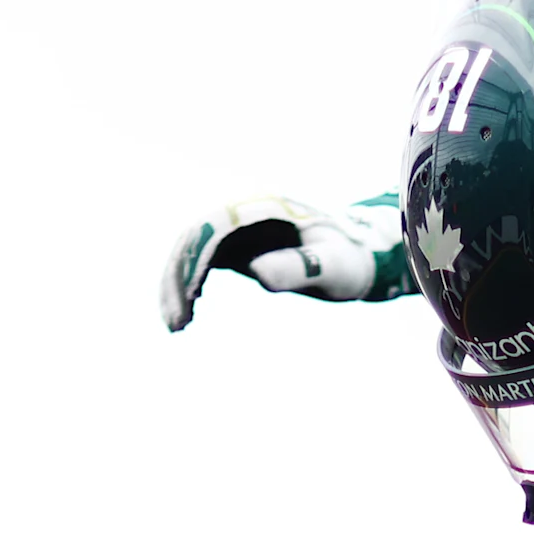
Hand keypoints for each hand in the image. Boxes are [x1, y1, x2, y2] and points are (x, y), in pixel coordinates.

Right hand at [160, 195, 399, 330]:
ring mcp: (237, 228)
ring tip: (177, 326)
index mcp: (265, 207)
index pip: (214, 227)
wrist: (356, 256)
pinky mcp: (236, 245)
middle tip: (177, 324)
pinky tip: (188, 313)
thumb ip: (300, 267)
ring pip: (191, 250)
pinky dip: (188, 285)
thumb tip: (258, 273)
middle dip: (177, 279)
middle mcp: (244, 211)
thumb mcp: (332, 267)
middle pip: (194, 238)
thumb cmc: (349, 260)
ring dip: (177, 285)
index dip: (196, 260)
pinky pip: (201, 261)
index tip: (191, 297)